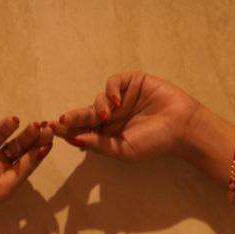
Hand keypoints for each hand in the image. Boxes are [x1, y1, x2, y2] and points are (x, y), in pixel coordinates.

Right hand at [0, 116, 53, 223]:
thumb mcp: (6, 185)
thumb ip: (25, 167)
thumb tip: (44, 150)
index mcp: (7, 174)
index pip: (27, 157)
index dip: (38, 145)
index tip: (49, 135)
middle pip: (17, 143)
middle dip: (29, 134)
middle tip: (39, 125)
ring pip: (0, 132)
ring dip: (9, 125)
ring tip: (16, 121)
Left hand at [49, 70, 200, 162]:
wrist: (180, 127)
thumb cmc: (154, 143)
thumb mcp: (123, 150)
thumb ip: (99, 144)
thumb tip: (74, 140)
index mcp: (110, 134)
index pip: (84, 130)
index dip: (68, 130)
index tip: (53, 131)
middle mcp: (113, 116)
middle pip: (86, 114)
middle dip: (73, 117)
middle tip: (60, 121)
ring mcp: (122, 98)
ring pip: (98, 98)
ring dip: (98, 107)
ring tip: (106, 115)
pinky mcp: (132, 82)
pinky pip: (113, 82)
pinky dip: (111, 90)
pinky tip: (115, 102)